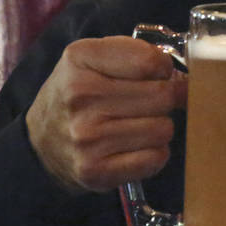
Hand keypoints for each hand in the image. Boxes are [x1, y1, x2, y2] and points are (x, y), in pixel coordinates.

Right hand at [25, 36, 187, 193]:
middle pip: (164, 96)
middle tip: (150, 103)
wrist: (39, 143)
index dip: (163, 69)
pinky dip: (154, 154)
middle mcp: (80, 96)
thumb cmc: (78, 94)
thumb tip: (186, 78)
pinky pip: (155, 159)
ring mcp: (86, 137)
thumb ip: (138, 55)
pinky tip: (135, 147)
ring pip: (163, 129)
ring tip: (138, 125)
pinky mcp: (94, 170)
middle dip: (166, 99)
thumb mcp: (94, 58)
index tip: (156, 75)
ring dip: (159, 127)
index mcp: (80, 59)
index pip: (151, 61)